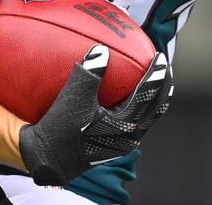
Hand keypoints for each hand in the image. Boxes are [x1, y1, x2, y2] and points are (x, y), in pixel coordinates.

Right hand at [19, 45, 171, 185]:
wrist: (48, 161)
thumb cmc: (59, 130)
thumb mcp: (73, 98)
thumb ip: (90, 73)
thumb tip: (102, 49)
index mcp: (126, 125)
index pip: (149, 95)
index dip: (156, 74)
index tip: (159, 56)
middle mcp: (130, 136)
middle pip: (157, 107)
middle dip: (163, 86)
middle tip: (163, 67)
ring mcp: (124, 143)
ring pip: (149, 117)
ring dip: (154, 98)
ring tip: (155, 82)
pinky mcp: (116, 145)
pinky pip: (137, 122)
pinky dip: (140, 107)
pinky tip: (130, 98)